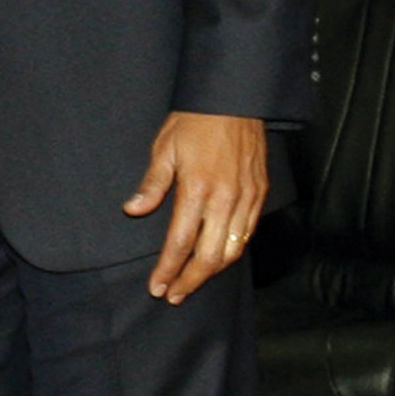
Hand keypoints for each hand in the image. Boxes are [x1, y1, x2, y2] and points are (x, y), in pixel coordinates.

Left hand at [122, 111, 267, 303]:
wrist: (234, 100)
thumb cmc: (195, 122)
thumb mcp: (164, 148)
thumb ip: (152, 184)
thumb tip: (133, 210)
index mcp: (198, 189)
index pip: (181, 242)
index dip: (168, 268)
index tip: (157, 286)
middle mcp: (226, 199)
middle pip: (210, 256)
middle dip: (190, 281)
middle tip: (173, 295)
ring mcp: (247, 199)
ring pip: (233, 250)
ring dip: (212, 272)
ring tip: (192, 284)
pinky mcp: (261, 194)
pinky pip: (248, 233)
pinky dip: (234, 251)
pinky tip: (219, 259)